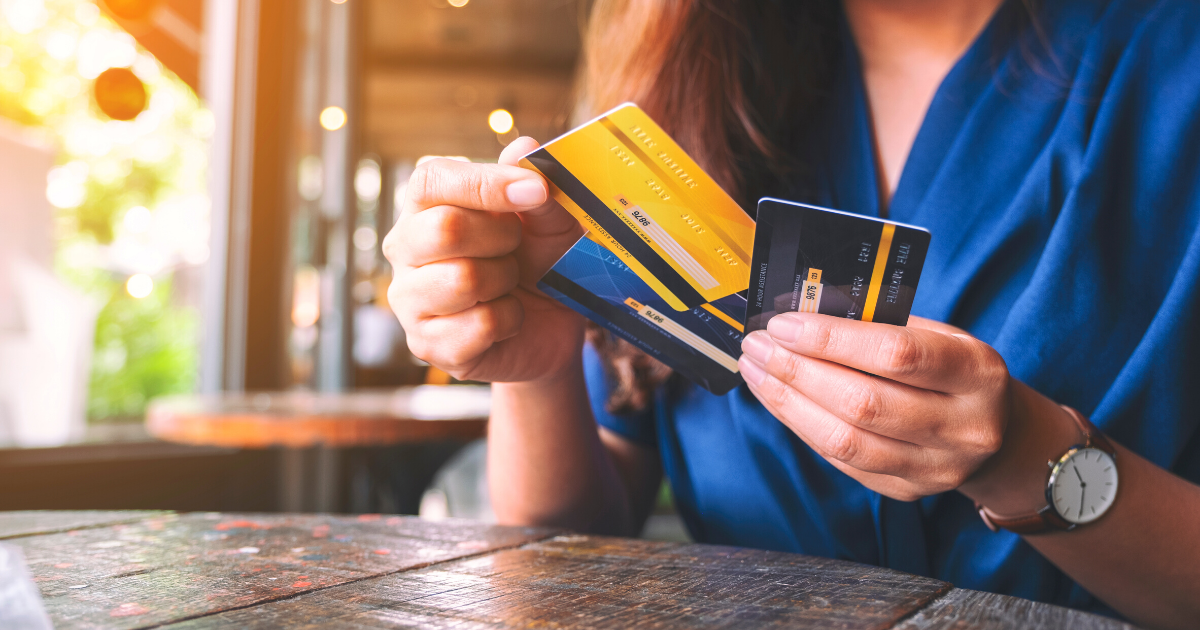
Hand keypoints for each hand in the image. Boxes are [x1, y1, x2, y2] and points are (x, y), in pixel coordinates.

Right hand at [383, 137, 585, 382]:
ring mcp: (409, 299)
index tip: (535, 192)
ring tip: (509, 285)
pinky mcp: (427, 344)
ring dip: (506, 282)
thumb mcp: (551, 221)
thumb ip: (537, 187)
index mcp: (425, 203)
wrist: (549, 328)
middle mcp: (405, 247)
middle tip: (517, 247)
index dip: (486, 183)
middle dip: (501, 238)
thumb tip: (523, 147)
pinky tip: (507, 320)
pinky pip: (479, 326)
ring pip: (463, 280)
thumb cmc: (540, 262)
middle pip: (444, 229)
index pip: (431, 178)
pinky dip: (510, 321)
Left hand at [738, 313, 1011, 500]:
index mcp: (977, 373)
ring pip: (845, 441)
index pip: (895, 354)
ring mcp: (936, 468)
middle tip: (757, 346)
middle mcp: (964, 428)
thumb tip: (801, 315)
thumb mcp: (939, 335)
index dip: (831, 340)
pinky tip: (778, 399)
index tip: (783, 324)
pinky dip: (802, 425)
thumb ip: (879, 325)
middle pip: (863, 404)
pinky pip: (841, 460)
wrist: (998, 434)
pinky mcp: (907, 491)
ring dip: (788, 403)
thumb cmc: (953, 370)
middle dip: (797, 372)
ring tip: (756, 371)